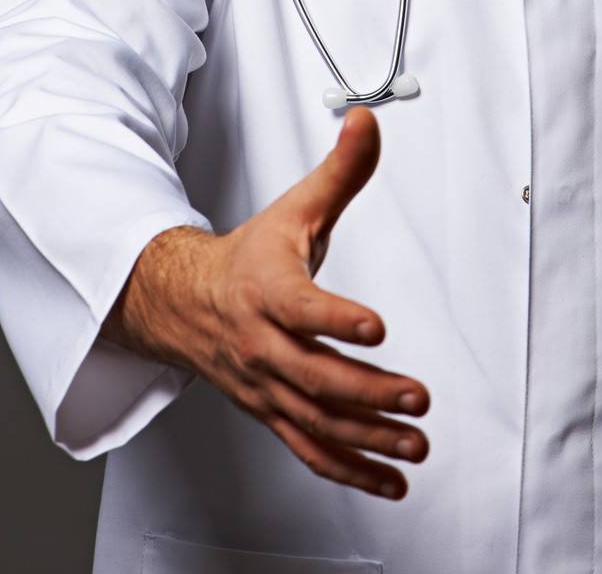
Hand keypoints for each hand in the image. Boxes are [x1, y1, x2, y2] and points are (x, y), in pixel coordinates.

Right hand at [102, 106, 430, 499]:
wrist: (185, 302)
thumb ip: (340, 170)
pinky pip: (312, 450)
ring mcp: (268, 387)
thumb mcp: (295, 207)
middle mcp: (264, 346)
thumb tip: (366, 122)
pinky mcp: (275, 413)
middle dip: (370, 393)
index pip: (303, 308)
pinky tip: (391, 479)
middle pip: (316, 377)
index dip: (338, 319)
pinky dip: (351, 470)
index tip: (376, 326)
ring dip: (369, 439)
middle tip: (416, 397)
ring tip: (415, 442)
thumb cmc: (249, 258)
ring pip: (318, 422)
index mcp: (268, 292)